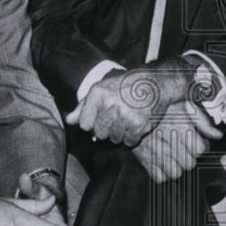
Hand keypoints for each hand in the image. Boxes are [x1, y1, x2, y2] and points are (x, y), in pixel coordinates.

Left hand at [66, 58, 194, 146]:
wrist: (156, 83)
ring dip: (120, 133)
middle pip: (99, 134)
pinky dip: (132, 136)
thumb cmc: (126, 85)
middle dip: (107, 129)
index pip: (84, 124)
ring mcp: (125, 116)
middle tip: (117, 117)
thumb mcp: (103, 89)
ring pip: (114, 139)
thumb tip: (69, 120)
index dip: (92, 123)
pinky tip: (136, 123)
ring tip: (127, 119)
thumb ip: (84, 105)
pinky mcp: (139, 125)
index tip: (101, 117)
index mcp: (98, 94)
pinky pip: (129, 142)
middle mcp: (110, 105)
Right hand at [133, 100, 222, 182]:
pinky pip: (160, 177)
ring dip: (176, 167)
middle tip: (183, 148)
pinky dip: (162, 173)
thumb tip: (217, 135)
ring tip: (173, 155)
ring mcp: (154, 149)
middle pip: (189, 164)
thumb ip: (202, 120)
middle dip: (189, 157)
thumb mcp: (183, 103)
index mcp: (180, 124)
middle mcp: (167, 138)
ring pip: (176, 173)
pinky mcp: (143, 158)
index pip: (201, 150)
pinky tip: (162, 161)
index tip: (196, 141)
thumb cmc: (159, 103)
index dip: (201, 146)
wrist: (130, 105)